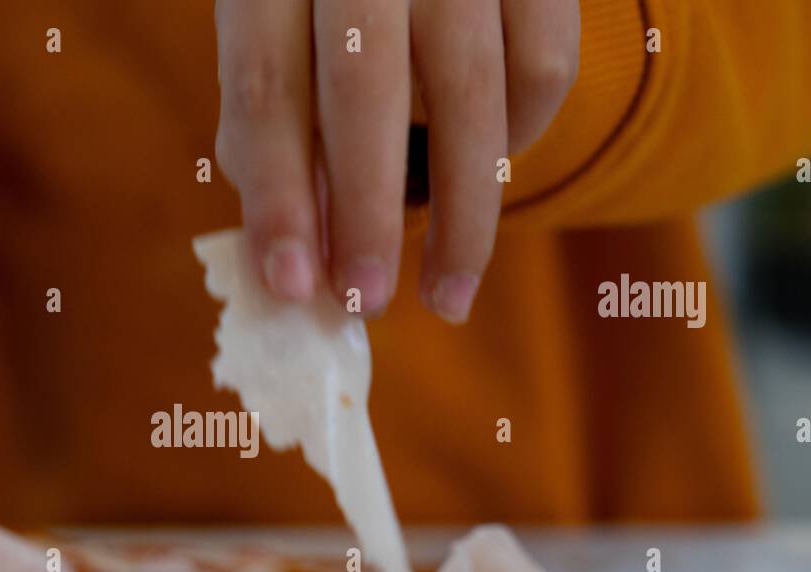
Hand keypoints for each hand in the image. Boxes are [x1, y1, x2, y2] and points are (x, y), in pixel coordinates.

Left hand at [214, 0, 578, 319]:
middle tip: (367, 303)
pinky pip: (542, 70)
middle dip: (366, 215)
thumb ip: (272, 135)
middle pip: (364, 91)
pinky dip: (518, 140)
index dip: (278, 197)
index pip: (267, 89)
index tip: (292, 287)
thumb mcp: (276, 41)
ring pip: (472, 93)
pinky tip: (482, 174)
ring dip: (461, 217)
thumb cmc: (326, 2)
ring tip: (447, 295)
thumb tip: (303, 258)